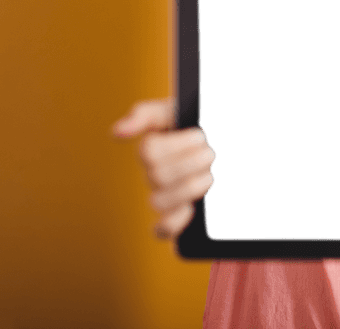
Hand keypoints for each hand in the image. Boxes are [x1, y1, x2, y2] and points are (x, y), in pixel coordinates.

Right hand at [111, 98, 216, 239]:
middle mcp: (152, 175)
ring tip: (209, 176)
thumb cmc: (197, 126)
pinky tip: (191, 208)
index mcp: (151, 149)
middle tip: (211, 153)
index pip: (148, 152)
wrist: (223, 141)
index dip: (179, 145)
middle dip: (191, 163)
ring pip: (157, 202)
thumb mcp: (175, 110)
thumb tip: (116, 132)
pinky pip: (161, 230)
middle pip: (157, 176)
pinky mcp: (174, 217)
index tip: (201, 135)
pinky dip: (174, 222)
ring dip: (189, 188)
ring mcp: (162, 197)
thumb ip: (145, 114)